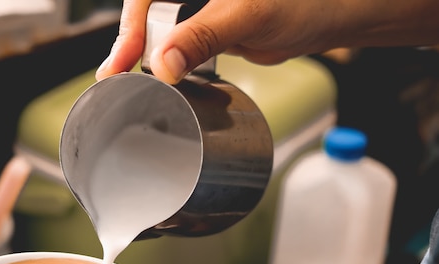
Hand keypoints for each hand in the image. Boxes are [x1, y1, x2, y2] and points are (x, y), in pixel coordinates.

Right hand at [96, 0, 438, 83]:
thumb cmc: (303, 1)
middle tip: (113, 76)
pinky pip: (171, 36)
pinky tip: (154, 73)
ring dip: (139, 51)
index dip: (131, 23)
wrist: (328, 16)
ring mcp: (195, 3)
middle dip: (128, 41)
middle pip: (144, 9)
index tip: (125, 58)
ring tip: (123, 78)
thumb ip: (202, 37)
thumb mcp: (246, 16)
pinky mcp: (203, 21)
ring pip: (154, 23)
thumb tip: (163, 65)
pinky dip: (161, 56)